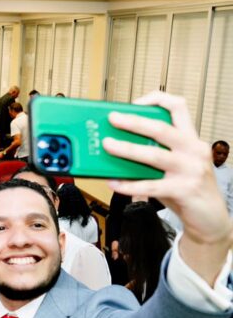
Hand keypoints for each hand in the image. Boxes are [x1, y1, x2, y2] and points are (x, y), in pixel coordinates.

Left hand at [103, 91, 232, 283]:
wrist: (210, 217)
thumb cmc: (187, 188)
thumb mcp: (176, 164)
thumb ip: (154, 153)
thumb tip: (118, 145)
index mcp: (191, 139)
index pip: (179, 107)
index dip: (156, 100)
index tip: (135, 102)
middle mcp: (194, 150)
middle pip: (162, 129)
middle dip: (134, 122)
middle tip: (112, 118)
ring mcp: (190, 170)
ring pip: (154, 155)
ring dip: (128, 149)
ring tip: (108, 145)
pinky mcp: (184, 189)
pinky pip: (151, 185)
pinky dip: (129, 184)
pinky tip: (114, 182)